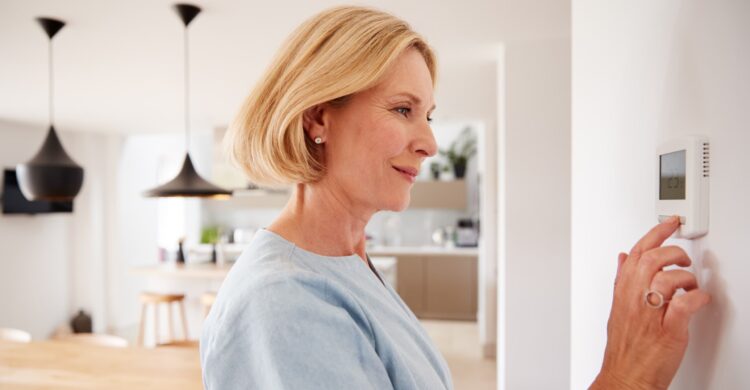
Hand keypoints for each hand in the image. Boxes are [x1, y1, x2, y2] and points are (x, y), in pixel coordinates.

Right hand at [590, 216, 710, 389]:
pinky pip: (684, 305)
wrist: (626, 377)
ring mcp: (651, 315)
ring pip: (667, 279)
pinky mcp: (669, 331)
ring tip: (690, 285)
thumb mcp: (617, 308)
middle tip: (684, 259)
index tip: (669, 223)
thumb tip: (624, 257)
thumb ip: (622, 280)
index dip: (655, 234)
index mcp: (623, 292)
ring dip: (686, 278)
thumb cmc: (624, 348)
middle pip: (652, 260)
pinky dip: (696, 298)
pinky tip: (699, 299)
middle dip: (674, 252)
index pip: (637, 253)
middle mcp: (635, 300)